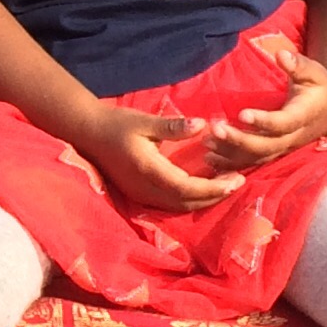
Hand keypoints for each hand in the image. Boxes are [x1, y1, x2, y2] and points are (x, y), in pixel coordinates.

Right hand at [76, 108, 241, 213]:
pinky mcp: (139, 194)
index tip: (236, 179)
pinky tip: (203, 187)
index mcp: (148, 169)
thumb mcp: (145, 121)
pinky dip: (190, 198)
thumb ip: (174, 127)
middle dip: (214, 195)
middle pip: (186, 202)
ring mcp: (140, 194)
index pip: (186, 187)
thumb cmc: (116, 124)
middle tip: (238, 183)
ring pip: (179, 206)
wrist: (88, 133)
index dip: (213, 188)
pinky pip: (170, 203)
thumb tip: (203, 125)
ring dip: (204, 199)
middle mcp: (144, 188)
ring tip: (225, 187)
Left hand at [207, 52, 326, 169]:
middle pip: (266, 146)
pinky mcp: (274, 153)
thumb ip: (298, 65)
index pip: (283, 123)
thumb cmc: (319, 87)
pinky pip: (252, 163)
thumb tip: (280, 54)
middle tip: (216, 129)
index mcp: (304, 116)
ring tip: (206, 143)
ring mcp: (283, 148)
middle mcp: (293, 137)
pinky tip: (209, 159)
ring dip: (230, 153)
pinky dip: (231, 163)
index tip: (241, 114)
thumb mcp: (314, 73)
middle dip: (240, 140)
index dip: (263, 121)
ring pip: (257, 158)